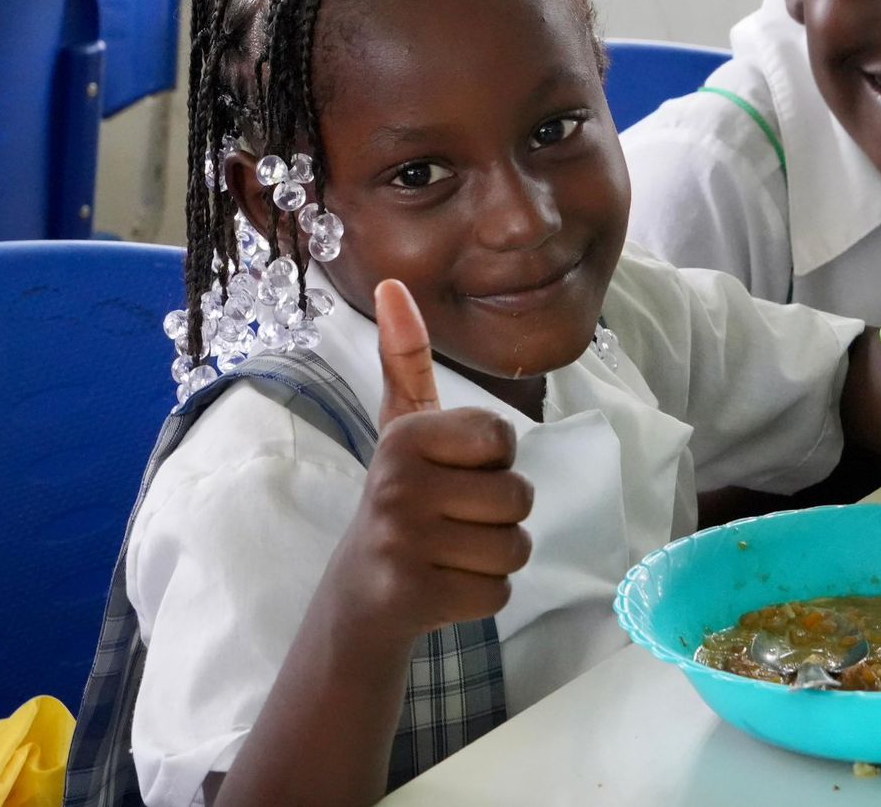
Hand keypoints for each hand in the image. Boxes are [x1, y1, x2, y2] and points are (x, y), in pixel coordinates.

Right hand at [334, 279, 533, 641]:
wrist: (361, 593)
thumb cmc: (404, 499)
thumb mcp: (404, 425)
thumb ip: (406, 359)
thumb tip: (391, 283)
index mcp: (406, 435)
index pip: (504, 437)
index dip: (495, 460)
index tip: (455, 471)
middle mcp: (398, 482)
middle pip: (519, 496)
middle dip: (500, 515)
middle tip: (453, 520)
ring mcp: (402, 541)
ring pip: (516, 546)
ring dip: (494, 557)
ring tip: (451, 552)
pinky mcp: (413, 596)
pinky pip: (500, 593)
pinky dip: (483, 596)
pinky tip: (444, 586)